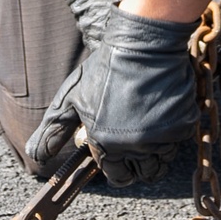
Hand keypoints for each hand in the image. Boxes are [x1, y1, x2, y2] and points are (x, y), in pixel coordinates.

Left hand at [25, 8, 197, 185]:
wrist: (144, 44)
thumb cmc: (106, 68)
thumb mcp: (71, 98)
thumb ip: (53, 131)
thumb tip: (37, 157)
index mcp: (106, 143)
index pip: (115, 175)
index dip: (116, 169)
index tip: (118, 159)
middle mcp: (135, 146)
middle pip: (142, 174)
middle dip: (137, 165)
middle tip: (134, 145)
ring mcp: (162, 137)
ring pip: (161, 161)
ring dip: (156, 153)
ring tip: (147, 130)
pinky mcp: (183, 125)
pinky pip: (177, 142)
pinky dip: (171, 135)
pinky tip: (159, 115)